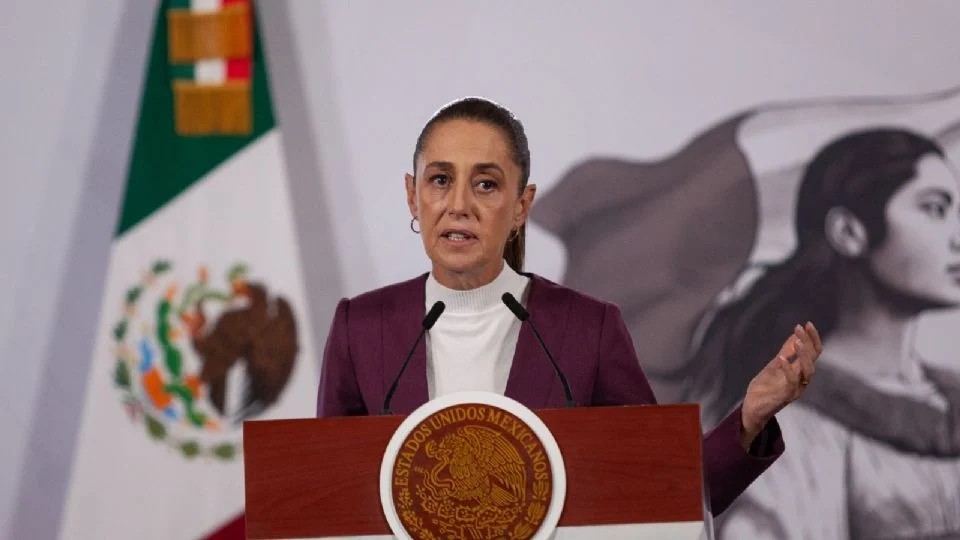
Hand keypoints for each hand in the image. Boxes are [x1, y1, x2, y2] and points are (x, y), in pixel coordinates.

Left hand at [740, 322, 821, 449]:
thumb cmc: (765, 388)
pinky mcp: (785, 397)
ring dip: (803, 355)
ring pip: (808, 371)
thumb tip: (795, 336)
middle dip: (808, 342)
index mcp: (800, 372)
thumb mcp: (775, 365)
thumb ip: (786, 352)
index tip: (807, 323)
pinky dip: (788, 369)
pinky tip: (781, 358)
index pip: (813, 352)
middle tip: (800, 327)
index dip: (812, 338)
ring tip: (798, 340)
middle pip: (813, 359)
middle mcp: (802, 380)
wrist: (752, 408)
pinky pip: (792, 383)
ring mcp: (795, 389)